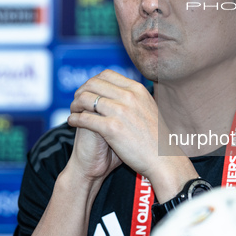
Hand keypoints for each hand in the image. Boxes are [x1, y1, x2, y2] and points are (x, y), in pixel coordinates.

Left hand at [68, 70, 198, 201]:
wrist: (163, 160)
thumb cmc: (156, 139)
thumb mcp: (149, 108)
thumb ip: (134, 98)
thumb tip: (119, 90)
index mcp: (137, 90)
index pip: (107, 75)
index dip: (92, 81)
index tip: (87, 90)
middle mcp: (129, 96)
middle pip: (93, 84)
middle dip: (80, 91)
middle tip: (76, 101)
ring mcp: (121, 111)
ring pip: (86, 99)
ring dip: (75, 105)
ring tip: (73, 112)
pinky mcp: (113, 128)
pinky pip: (85, 118)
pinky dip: (74, 119)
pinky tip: (72, 122)